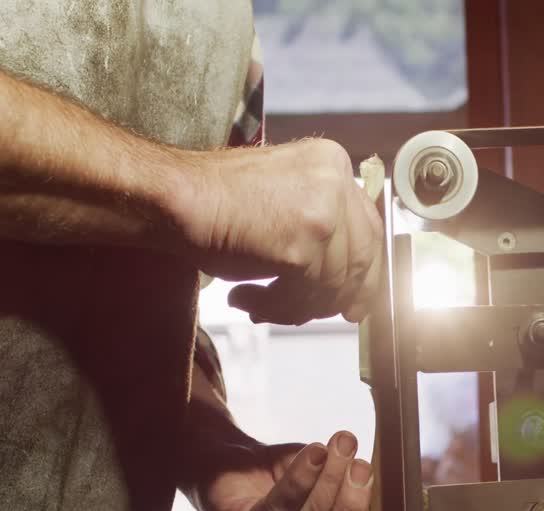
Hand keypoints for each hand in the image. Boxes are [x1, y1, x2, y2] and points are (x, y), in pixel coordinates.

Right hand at [173, 138, 382, 323]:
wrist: (176, 199)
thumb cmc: (218, 200)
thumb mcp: (283, 196)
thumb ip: (321, 225)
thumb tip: (345, 283)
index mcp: (332, 162)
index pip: (367, 228)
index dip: (364, 272)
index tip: (355, 301)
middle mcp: (335, 183)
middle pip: (356, 260)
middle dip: (333, 297)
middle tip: (312, 315)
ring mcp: (322, 215)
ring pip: (329, 286)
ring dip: (293, 305)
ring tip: (258, 303)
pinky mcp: (301, 248)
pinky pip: (303, 298)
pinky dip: (275, 308)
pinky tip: (246, 299)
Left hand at [189, 430, 386, 510]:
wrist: (244, 469)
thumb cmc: (302, 489)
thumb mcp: (340, 500)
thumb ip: (364, 508)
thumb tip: (390, 498)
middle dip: (350, 510)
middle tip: (363, 469)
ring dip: (329, 484)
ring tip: (342, 448)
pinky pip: (277, 509)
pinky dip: (301, 478)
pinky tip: (315, 452)